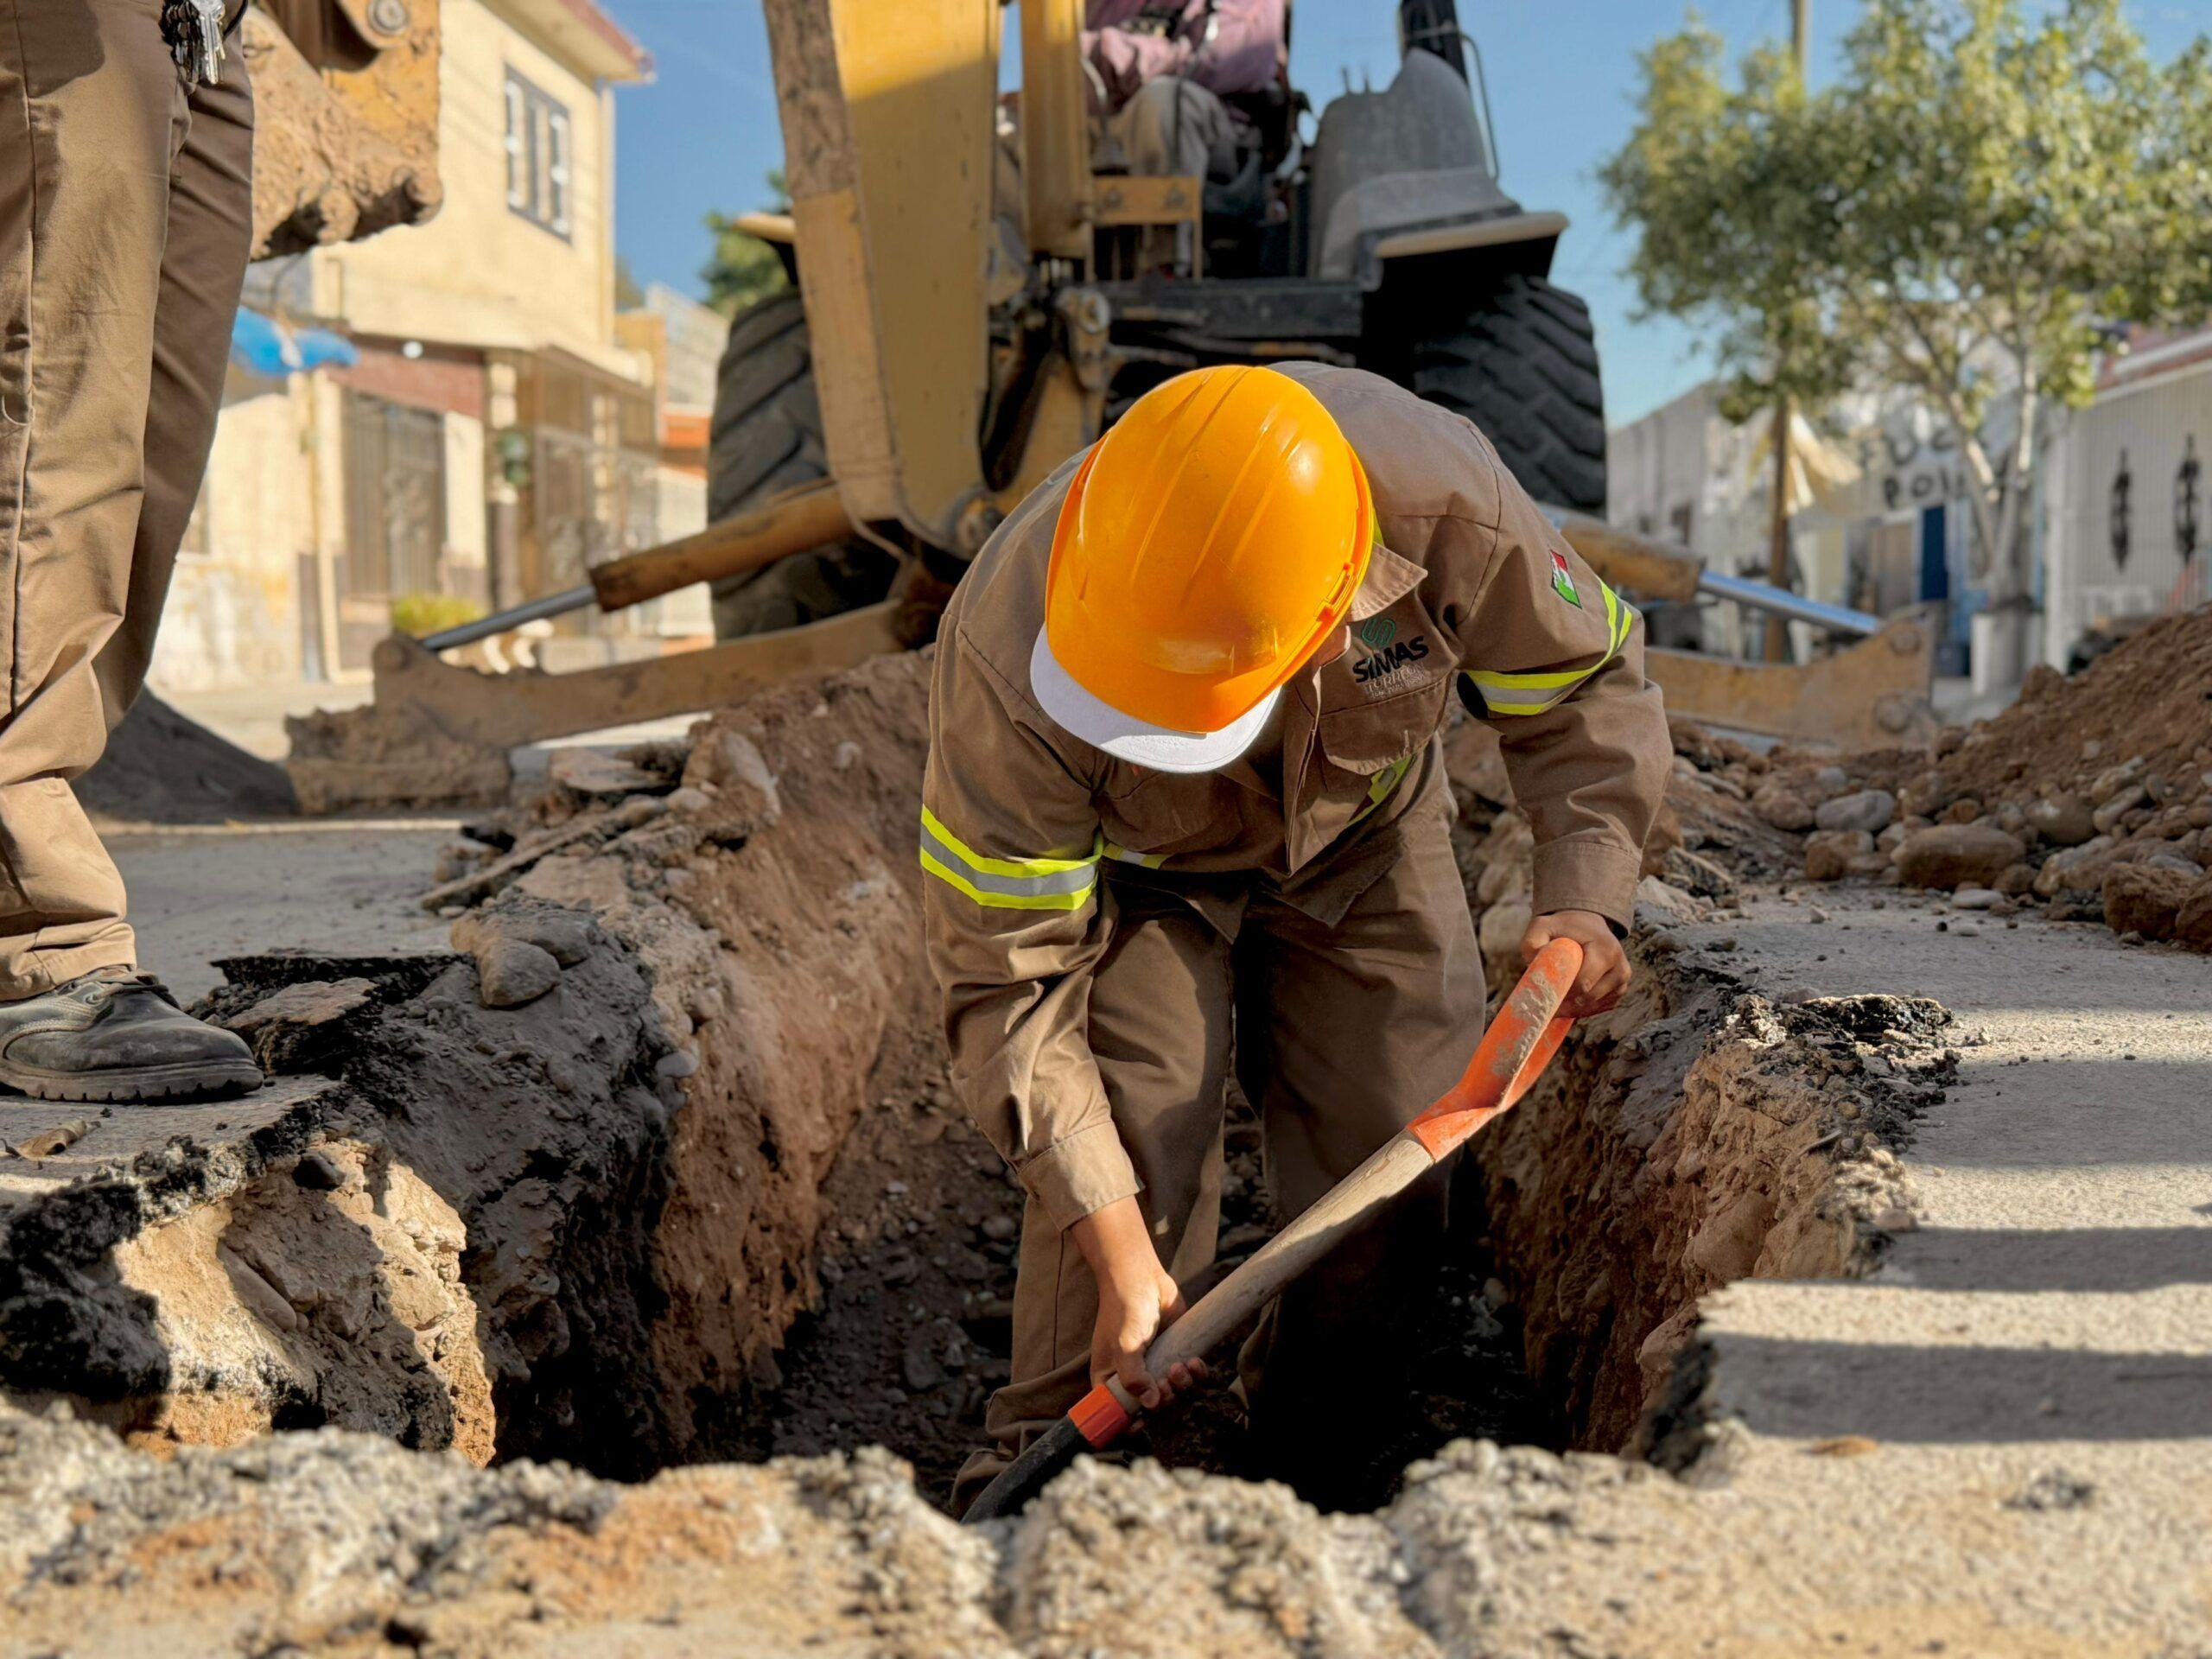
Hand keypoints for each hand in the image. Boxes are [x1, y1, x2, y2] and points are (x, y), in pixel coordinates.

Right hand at [1067, 1196, 1207, 1409]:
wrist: (1141, 1277)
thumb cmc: (1123, 1309)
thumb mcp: (1123, 1346)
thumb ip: (1133, 1377)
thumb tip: (1150, 1404)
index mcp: (1110, 1379)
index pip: (1117, 1414)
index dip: (1129, 1425)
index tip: (1142, 1423)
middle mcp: (1133, 1377)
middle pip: (1153, 1408)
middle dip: (1165, 1400)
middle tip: (1167, 1381)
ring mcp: (1157, 1366)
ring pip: (1176, 1394)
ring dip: (1182, 1387)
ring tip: (1181, 1367)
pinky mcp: (1177, 1353)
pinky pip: (1192, 1377)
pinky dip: (1197, 1375)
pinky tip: (1195, 1362)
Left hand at [1521, 909, 1630, 1017]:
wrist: (1587, 924)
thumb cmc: (1564, 927)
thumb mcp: (1543, 926)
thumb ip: (1532, 942)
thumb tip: (1532, 965)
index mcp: (1605, 950)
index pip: (1583, 983)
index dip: (1562, 992)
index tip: (1544, 994)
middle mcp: (1620, 967)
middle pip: (1588, 998)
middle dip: (1566, 1004)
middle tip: (1546, 1004)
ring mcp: (1622, 981)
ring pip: (1594, 1006)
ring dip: (1573, 1009)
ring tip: (1554, 1003)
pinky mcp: (1620, 991)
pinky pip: (1599, 1008)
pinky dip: (1583, 1009)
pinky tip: (1568, 1002)